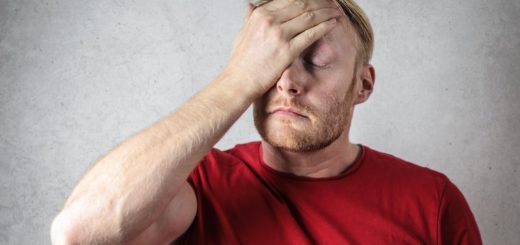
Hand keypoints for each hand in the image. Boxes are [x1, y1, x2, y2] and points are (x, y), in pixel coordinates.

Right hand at [224, 0, 340, 97]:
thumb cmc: (241, 61)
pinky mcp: (287, 50)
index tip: (318, 0)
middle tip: (332, 4)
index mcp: (260, 14)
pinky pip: (311, 34)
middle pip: (302, 4)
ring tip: (336, 12)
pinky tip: (333, 24)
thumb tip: (251, 6)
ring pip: (310, 17)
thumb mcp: (242, 33)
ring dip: (326, 12)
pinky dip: (325, 26)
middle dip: (321, 2)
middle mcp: (269, 20)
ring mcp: (279, 35)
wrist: (239, 82)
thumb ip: (250, 17)